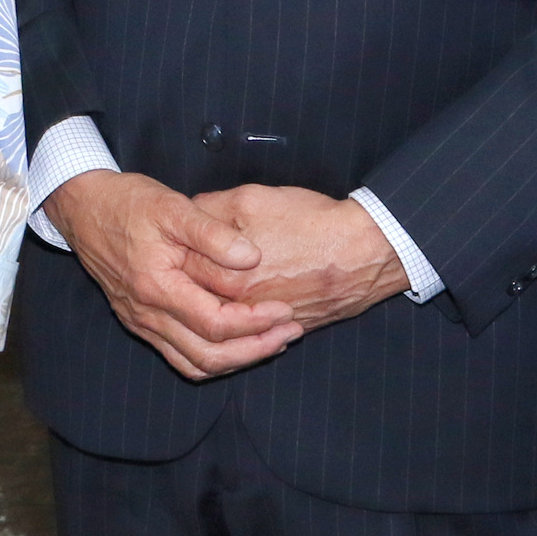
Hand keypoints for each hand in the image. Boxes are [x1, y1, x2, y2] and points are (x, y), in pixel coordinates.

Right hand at [44, 170, 301, 380]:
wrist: (82, 207)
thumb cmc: (128, 202)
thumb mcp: (172, 206)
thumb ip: (213, 234)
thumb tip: (253, 258)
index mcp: (156, 286)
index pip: (215, 324)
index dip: (256, 322)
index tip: (284, 309)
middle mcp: (146, 313)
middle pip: (209, 356)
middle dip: (256, 349)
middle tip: (290, 331)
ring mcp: (140, 321)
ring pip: (195, 364)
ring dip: (237, 359)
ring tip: (270, 340)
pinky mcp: (138, 321)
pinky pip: (179, 357)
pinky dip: (212, 358)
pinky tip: (235, 342)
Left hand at [186, 186, 407, 333]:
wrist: (366, 250)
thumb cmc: (310, 222)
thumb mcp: (249, 200)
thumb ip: (208, 211)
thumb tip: (185, 215)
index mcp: (225, 277)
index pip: (181, 276)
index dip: (173, 259)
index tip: (170, 246)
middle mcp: (242, 308)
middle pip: (198, 305)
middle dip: (188, 286)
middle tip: (181, 269)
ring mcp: (267, 323)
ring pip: (225, 328)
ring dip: (213, 312)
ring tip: (207, 288)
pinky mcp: (292, 328)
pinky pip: (257, 335)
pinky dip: (244, 325)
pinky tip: (241, 303)